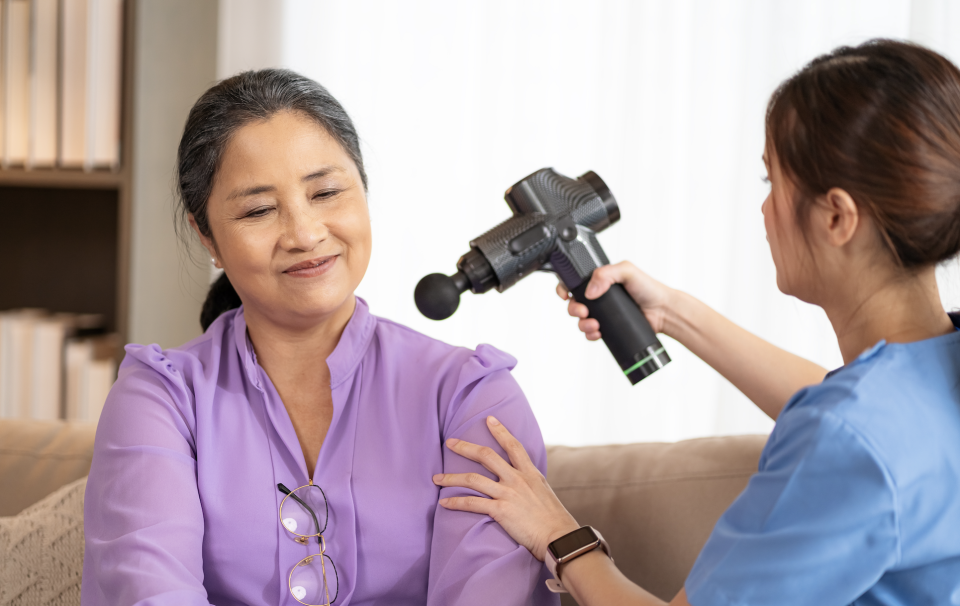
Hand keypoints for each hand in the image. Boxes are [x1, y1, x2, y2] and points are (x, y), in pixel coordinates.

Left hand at [433, 416, 579, 560]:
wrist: (558, 536)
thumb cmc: (553, 518)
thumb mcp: (544, 491)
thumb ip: (531, 481)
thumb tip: (523, 478)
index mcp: (529, 472)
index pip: (513, 445)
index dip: (500, 431)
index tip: (489, 419)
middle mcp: (517, 479)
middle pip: (486, 455)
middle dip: (465, 447)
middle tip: (450, 442)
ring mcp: (507, 493)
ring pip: (473, 479)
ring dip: (451, 478)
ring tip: (437, 478)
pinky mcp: (500, 510)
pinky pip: (472, 503)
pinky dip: (456, 502)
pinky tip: (444, 503)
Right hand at [557, 261, 673, 340]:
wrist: (663, 311)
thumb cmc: (648, 288)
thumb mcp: (627, 271)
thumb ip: (606, 274)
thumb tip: (590, 291)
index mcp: (599, 280)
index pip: (574, 282)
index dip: (564, 288)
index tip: (565, 294)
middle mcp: (598, 297)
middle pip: (573, 303)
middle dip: (573, 309)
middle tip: (583, 311)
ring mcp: (603, 313)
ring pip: (580, 320)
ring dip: (582, 324)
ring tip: (594, 325)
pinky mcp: (608, 327)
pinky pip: (591, 333)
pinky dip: (590, 334)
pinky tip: (598, 333)